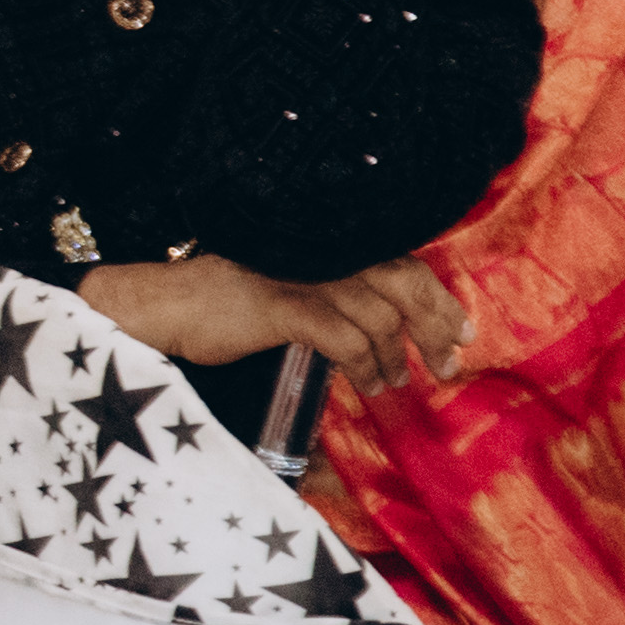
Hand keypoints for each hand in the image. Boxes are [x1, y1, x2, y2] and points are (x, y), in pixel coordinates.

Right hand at [80, 252, 471, 394]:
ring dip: (395, 356)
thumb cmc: (220, 301)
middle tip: (447, 363)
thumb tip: (385, 321)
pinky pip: (344, 338)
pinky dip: (364, 365)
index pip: (402, 259)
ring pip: (379, 314)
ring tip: (391, 382)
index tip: (462, 331)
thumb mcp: (288, 285)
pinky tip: (367, 383)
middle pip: (404, 279)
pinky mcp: (281, 304)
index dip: (440, 296)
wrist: (161, 303)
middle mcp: (321, 250)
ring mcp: (301, 274)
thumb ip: (333, 291)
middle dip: (436, 325)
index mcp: (326, 241)